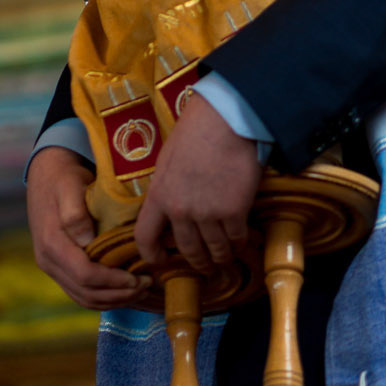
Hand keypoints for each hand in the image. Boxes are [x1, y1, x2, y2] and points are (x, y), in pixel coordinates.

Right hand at [27, 145, 147, 308]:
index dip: (113, 282)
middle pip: (86, 293)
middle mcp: (48, 260)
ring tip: (140, 291)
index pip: (84, 275)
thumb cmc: (63, 177)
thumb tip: (86, 241)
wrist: (46, 173)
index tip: (138, 277)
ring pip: (84, 298)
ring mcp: (52, 266)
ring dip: (113, 300)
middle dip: (119, 295)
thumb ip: (75, 213)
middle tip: (146, 285)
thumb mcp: (69, 186)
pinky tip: (124, 291)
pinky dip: (104, 297)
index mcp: (51, 243)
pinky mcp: (59, 267)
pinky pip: (81, 293)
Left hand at [135, 94, 262, 274]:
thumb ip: (168, 187)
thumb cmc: (196, 131)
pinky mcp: (234, 212)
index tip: (161, 262)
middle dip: (198, 262)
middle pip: (187, 250)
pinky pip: (236, 238)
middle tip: (205, 265)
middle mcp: (180, 210)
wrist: (225, 120)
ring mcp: (208, 213)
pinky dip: (239, 243)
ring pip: (215, 249)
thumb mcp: (168, 160)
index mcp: (159, 195)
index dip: (152, 256)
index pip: (145, 237)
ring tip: (226, 257)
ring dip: (221, 257)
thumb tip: (171, 206)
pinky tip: (241, 241)